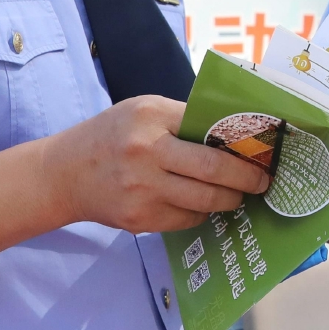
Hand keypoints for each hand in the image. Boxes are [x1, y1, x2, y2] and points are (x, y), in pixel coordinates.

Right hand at [40, 95, 270, 233]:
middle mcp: (146, 154)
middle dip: (247, 179)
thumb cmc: (111, 135)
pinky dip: (201, 212)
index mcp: (150, 118)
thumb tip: (237, 133)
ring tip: (239, 194)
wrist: (63, 174)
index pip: (210, 128)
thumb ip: (184, 118)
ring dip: (230, 200)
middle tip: (263, 181)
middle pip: (214, 170)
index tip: (265, 149)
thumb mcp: (143, 110)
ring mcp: (142, 191)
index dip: (242, 142)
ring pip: (205, 201)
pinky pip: (187, 218)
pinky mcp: (140, 219)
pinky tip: (202, 203)